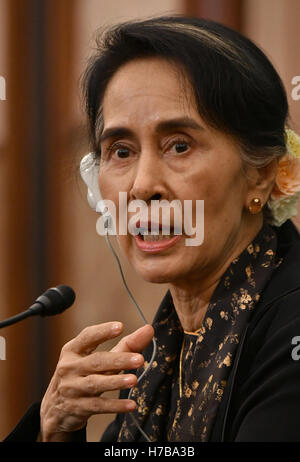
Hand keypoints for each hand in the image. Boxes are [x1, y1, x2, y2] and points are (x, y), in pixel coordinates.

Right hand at [40, 322, 153, 441]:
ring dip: (116, 382)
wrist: (56, 409)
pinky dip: (115, 406)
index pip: (87, 336)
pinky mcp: (76, 407)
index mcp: (72, 350)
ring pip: (96, 383)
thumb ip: (126, 345)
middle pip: (96, 361)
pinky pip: (98, 406)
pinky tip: (131, 405)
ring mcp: (71, 388)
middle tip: (139, 359)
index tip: (120, 326)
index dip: (103, 331)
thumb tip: (148, 329)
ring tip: (134, 380)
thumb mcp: (98, 358)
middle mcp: (69, 367)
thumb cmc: (83, 375)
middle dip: (119, 360)